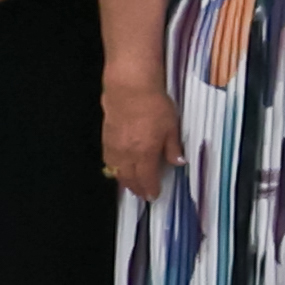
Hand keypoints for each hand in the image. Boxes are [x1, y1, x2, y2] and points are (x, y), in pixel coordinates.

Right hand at [100, 78, 170, 202]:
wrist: (129, 90)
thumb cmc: (153, 105)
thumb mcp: (172, 127)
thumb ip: (173, 147)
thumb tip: (178, 162)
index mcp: (145, 153)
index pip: (147, 179)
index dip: (150, 189)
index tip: (153, 195)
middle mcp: (127, 155)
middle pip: (130, 179)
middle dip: (137, 189)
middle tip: (143, 194)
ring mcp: (114, 148)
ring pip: (117, 172)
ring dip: (125, 181)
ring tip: (132, 185)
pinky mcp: (106, 139)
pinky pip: (109, 161)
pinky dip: (114, 169)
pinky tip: (118, 169)